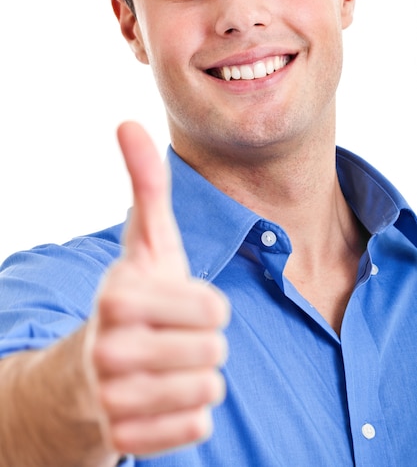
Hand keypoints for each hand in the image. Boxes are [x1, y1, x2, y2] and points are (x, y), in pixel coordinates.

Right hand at [85, 122, 229, 457]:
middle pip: (214, 352)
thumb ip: (145, 185)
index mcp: (119, 297)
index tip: (181, 303)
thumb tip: (127, 121)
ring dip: (198, 375)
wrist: (91, 366)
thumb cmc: (134, 296)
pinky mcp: (124, 438)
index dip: (208, 306)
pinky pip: (195, 427)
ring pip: (207, 391)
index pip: (215, 311)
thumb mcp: (145, 242)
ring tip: (168, 363)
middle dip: (204, 342)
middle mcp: (110, 350)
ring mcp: (114, 399)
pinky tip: (165, 395)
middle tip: (173, 336)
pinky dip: (190, 412)